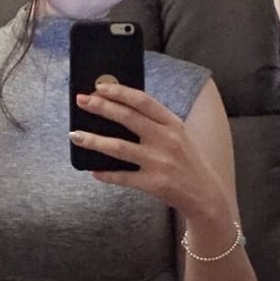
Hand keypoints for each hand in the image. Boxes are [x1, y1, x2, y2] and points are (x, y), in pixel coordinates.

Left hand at [70, 82, 226, 218]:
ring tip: (75, 135)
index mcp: (172, 123)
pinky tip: (92, 170)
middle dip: (102, 108)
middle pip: (128, 119)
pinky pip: (123, 177)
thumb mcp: (176, 134)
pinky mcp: (154, 184)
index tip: (99, 87)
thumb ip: (153, 121)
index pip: (143, 101)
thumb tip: (116, 106)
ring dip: (94, 140)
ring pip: (119, 148)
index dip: (119, 92)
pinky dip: (105, 174)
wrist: (204, 193)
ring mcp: (159, 162)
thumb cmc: (184, 159)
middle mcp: (167, 140)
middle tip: (81, 101)